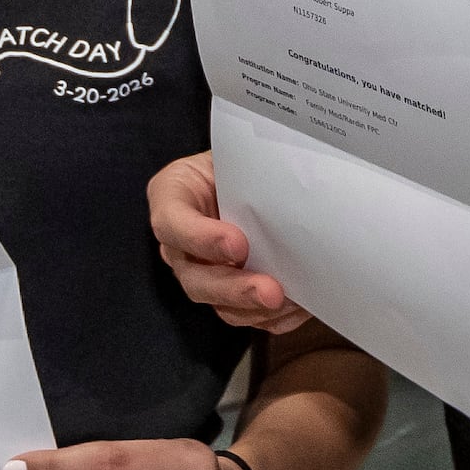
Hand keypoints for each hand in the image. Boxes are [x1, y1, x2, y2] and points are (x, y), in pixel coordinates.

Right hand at [148, 151, 309, 332]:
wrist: (245, 176)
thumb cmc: (236, 161)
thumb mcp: (231, 151)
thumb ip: (245, 165)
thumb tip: (287, 172)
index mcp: (171, 197)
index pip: (173, 223)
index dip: (202, 239)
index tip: (239, 244)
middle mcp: (179, 244)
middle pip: (194, 278)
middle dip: (234, 288)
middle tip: (271, 291)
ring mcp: (200, 272)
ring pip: (219, 304)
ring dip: (256, 309)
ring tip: (292, 302)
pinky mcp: (225, 293)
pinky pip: (245, 316)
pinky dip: (272, 318)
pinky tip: (297, 308)